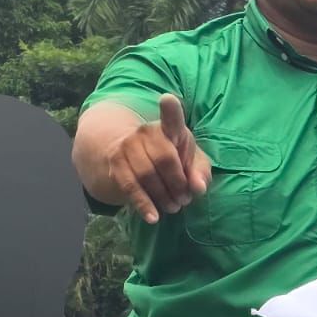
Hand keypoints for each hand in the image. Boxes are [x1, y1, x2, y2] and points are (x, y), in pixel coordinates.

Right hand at [101, 94, 213, 223]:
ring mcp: (128, 145)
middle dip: (178, 185)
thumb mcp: (192, 161)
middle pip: (165, 160)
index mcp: (170, 128)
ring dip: (163, 197)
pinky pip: (129, 186)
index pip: (171, 118)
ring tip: (173, 207)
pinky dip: (143, 204)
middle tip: (185, 200)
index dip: (170, 109)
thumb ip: (201, 172)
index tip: (167, 99)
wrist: (131, 153)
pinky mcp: (115, 162)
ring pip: (147, 175)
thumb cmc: (173, 158)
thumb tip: (197, 187)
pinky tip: (153, 217)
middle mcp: (146, 132)